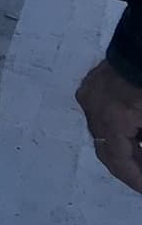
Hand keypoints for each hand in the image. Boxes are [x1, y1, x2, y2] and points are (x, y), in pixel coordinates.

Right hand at [76, 60, 141, 193]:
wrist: (140, 45)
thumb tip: (140, 160)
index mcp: (110, 119)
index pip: (116, 160)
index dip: (133, 179)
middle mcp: (92, 109)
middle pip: (106, 148)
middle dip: (128, 165)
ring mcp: (89, 94)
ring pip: (103, 131)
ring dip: (123, 146)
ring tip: (140, 154)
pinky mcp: (91, 84)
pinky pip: (101, 115)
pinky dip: (118, 128)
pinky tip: (135, 132)